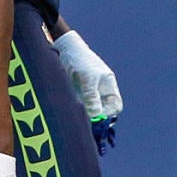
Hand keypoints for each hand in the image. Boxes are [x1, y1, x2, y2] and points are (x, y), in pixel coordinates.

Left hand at [53, 30, 122, 147]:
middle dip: (97, 121)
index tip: (97, 119)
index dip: (108, 114)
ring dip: (86, 119)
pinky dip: (77, 115)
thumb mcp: (86, 78)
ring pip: (90, 113)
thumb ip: (91, 96)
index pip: (115, 106)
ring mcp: (87, 95)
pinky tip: (71, 118)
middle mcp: (99, 92)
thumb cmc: (78, 59)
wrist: (61, 49)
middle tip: (88, 128)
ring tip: (79, 124)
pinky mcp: (74, 96)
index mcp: (107, 86)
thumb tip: (96, 116)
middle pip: (103, 112)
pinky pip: (78, 110)